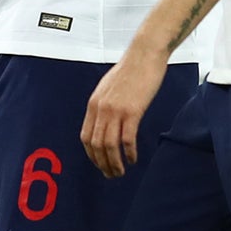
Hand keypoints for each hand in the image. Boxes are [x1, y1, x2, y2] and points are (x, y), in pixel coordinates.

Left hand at [81, 48, 166, 177]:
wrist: (144, 55)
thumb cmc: (131, 70)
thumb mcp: (108, 87)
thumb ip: (104, 105)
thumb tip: (105, 122)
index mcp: (93, 104)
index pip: (86, 136)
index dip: (91, 155)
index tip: (100, 164)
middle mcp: (101, 109)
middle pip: (96, 145)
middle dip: (102, 164)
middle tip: (111, 175)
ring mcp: (116, 110)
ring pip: (109, 145)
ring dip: (114, 163)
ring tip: (120, 172)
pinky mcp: (132, 111)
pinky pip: (127, 139)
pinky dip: (129, 153)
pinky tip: (133, 159)